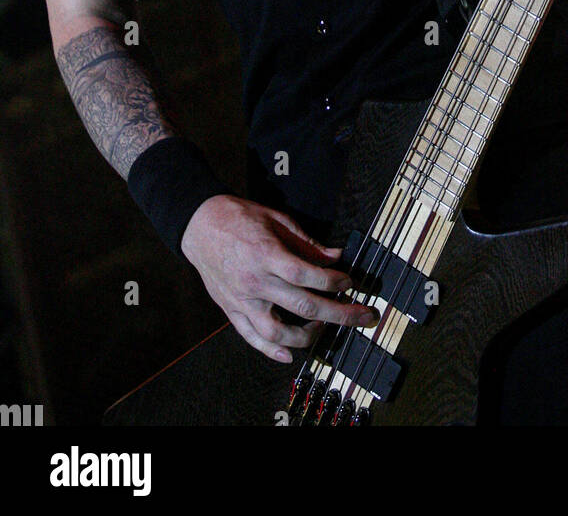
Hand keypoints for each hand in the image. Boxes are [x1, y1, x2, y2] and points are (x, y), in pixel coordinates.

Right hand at [180, 194, 377, 362]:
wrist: (199, 226)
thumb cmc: (238, 218)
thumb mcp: (276, 220)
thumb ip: (306, 242)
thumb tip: (335, 255)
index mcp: (267, 255)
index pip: (307, 275)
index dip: (333, 281)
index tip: (349, 282)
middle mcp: (256, 282)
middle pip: (303, 306)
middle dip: (339, 314)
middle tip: (362, 316)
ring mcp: (242, 300)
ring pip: (278, 332)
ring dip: (307, 336)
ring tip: (324, 328)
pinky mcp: (231, 310)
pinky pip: (251, 337)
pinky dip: (271, 352)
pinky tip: (289, 355)